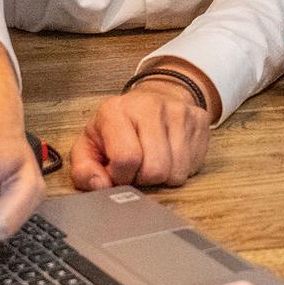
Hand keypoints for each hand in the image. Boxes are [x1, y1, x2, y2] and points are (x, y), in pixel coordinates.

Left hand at [71, 80, 210, 190]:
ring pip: (176, 172)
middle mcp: (150, 106)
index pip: (126, 158)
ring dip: (163, 177)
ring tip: (152, 161)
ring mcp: (178, 111)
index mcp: (116, 110)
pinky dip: (180, 169)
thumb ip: (84, 170)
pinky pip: (193, 166)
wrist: (154, 98)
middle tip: (137, 169)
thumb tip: (100, 186)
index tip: (117, 172)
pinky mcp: (199, 119)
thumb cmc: (118, 127)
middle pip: (155, 169)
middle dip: (144, 179)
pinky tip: (170, 155)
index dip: (121, 177)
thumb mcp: (90, 145)